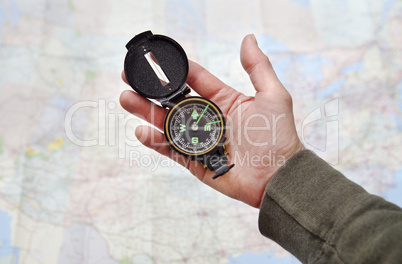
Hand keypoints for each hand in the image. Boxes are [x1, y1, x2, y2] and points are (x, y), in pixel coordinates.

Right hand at [120, 34, 303, 207]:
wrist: (278, 176)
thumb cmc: (278, 136)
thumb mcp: (272, 95)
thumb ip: (258, 67)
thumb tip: (248, 38)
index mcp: (223, 100)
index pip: (194, 79)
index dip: (174, 69)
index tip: (154, 59)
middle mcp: (208, 118)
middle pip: (173, 101)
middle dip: (151, 90)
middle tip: (129, 78)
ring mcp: (199, 140)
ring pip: (167, 123)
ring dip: (146, 112)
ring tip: (127, 99)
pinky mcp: (194, 161)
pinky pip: (171, 149)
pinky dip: (155, 141)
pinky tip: (142, 131)